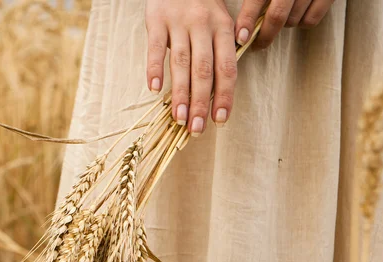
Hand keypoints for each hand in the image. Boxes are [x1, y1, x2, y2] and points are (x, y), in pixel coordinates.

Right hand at [146, 0, 237, 134]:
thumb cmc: (201, 4)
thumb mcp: (220, 21)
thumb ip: (224, 49)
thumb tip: (227, 86)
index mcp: (223, 28)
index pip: (226, 68)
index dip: (224, 96)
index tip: (220, 120)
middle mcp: (203, 25)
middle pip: (204, 70)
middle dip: (201, 102)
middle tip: (196, 128)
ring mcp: (179, 22)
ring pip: (181, 63)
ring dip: (180, 93)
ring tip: (179, 118)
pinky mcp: (156, 19)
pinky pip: (155, 47)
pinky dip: (154, 69)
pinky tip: (155, 89)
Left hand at [235, 0, 333, 48]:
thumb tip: (242, 23)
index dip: (247, 20)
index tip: (241, 38)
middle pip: (277, 16)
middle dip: (264, 35)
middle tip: (257, 45)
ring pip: (293, 20)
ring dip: (284, 24)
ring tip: (281, 17)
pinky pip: (310, 21)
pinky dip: (302, 23)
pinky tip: (298, 14)